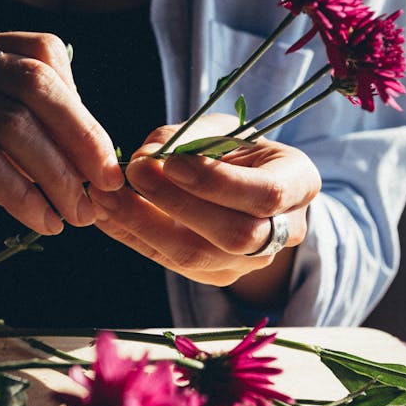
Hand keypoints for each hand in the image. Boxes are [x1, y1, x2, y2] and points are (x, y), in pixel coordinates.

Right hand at [0, 29, 123, 232]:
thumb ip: (37, 127)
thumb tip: (99, 161)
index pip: (44, 54)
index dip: (83, 111)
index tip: (103, 161)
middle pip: (34, 84)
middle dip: (83, 141)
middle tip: (106, 189)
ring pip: (13, 125)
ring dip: (59, 179)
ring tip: (78, 216)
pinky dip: (25, 198)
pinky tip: (44, 222)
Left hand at [89, 114, 320, 295]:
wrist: (243, 186)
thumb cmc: (236, 150)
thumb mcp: (222, 128)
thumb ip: (188, 137)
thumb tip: (144, 158)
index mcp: (299, 185)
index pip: (267, 195)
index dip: (218, 183)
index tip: (172, 162)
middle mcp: (284, 232)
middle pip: (235, 235)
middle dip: (178, 204)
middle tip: (133, 171)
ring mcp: (250, 262)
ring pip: (197, 257)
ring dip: (144, 224)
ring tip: (106, 196)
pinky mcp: (216, 277)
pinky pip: (170, 262)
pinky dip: (133, 236)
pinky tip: (107, 213)